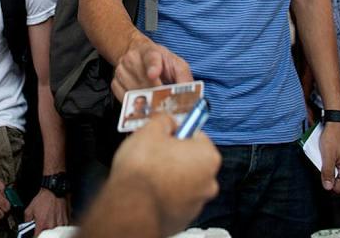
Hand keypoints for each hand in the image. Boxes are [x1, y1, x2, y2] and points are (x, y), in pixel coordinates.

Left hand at [24, 188, 68, 234]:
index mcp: (42, 224)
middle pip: (47, 235)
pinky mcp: (66, 220)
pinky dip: (59, 225)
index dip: (34, 236)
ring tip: (50, 221)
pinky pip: (62, 227)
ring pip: (55, 232)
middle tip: (42, 225)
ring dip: (52, 228)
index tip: (34, 234)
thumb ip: (27, 219)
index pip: (37, 237)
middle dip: (43, 231)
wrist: (55, 190)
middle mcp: (52, 226)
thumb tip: (26, 223)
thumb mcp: (30, 208)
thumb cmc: (44, 198)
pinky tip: (56, 219)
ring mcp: (60, 224)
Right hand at [110, 114, 220, 235]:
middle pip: (193, 159)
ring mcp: (196, 203)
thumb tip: (167, 121)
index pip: (197, 134)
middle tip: (154, 151)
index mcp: (207, 157)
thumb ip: (164, 121)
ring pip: (185, 181)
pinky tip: (149, 189)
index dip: (178, 131)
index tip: (167, 132)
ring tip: (148, 172)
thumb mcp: (150, 131)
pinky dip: (165, 194)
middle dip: (176, 155)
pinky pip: (176, 199)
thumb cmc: (143, 171)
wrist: (131, 208)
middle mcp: (208, 182)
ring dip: (171, 175)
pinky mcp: (182, 218)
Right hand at [112, 38, 192, 100]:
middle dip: (158, 95)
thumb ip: (184, 77)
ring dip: (148, 101)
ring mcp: (121, 71)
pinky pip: (125, 99)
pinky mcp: (115, 83)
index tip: (154, 74)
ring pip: (135, 92)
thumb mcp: (176, 64)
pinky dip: (136, 104)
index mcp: (149, 51)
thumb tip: (190, 95)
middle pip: (144, 82)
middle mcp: (132, 59)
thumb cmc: (159, 61)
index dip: (153, 66)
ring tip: (157, 102)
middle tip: (168, 104)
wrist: (137, 53)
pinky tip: (145, 102)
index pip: (151, 57)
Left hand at [319, 121, 339, 193]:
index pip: (338, 187)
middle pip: (339, 179)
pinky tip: (332, 152)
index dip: (328, 183)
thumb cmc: (333, 136)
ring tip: (328, 155)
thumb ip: (327, 173)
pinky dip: (336, 160)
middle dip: (331, 172)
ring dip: (333, 166)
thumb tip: (328, 187)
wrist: (338, 121)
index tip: (323, 173)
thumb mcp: (327, 156)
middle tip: (325, 161)